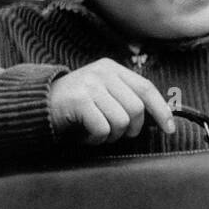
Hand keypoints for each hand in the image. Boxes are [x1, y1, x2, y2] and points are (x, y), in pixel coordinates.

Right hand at [48, 58, 175, 144]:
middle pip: (136, 109)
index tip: (170, 129)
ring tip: (99, 133)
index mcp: (113, 69)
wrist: (39, 104)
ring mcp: (90, 85)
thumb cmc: (78, 104)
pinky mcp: (79, 100)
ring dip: (112, 136)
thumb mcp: (104, 92)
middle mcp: (103, 73)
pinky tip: (87, 136)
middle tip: (118, 134)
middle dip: (131, 129)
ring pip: (121, 121)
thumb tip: (163, 118)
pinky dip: (97, 139)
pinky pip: (103, 129)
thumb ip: (128, 98)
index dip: (161, 110)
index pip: (146, 88)